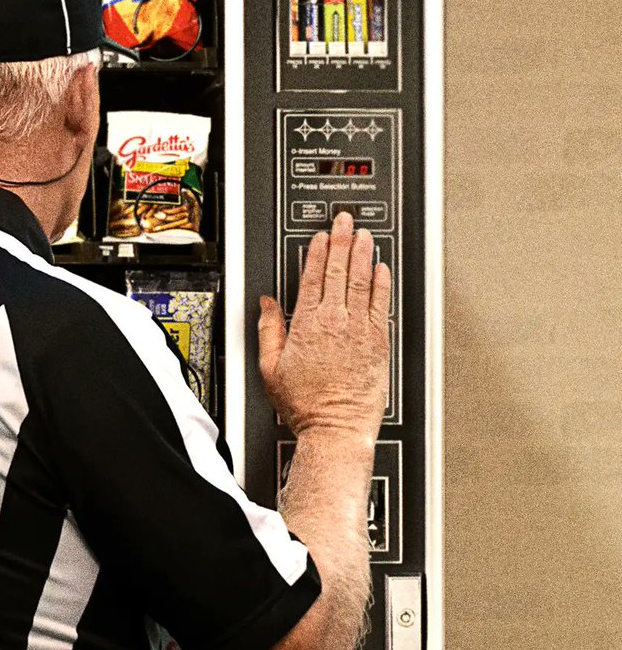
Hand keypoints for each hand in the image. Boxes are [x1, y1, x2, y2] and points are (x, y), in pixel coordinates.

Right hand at [257, 213, 390, 438]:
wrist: (336, 428)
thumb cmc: (305, 405)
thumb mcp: (270, 368)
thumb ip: (268, 330)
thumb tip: (267, 304)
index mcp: (307, 325)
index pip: (313, 277)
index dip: (318, 252)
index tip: (321, 236)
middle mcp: (336, 322)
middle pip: (339, 271)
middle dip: (342, 241)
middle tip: (345, 221)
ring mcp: (361, 330)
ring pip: (362, 282)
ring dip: (363, 255)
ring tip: (365, 235)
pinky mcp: (379, 343)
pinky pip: (382, 305)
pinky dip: (382, 284)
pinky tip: (382, 270)